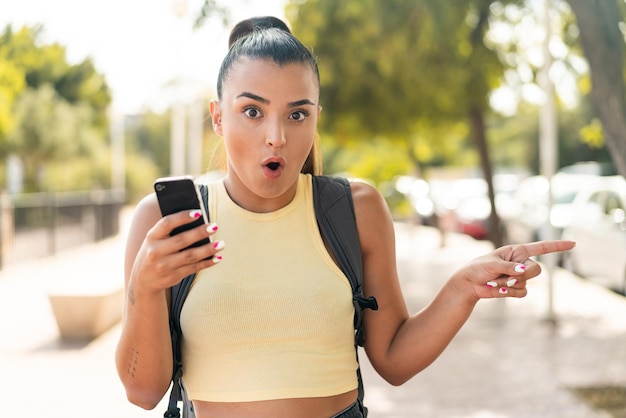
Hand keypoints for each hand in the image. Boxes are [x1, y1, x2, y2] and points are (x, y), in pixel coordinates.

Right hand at [131, 209, 222, 292]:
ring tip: (221, 243)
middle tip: (215, 226)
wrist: (143, 280)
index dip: (183, 217)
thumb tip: (198, 218)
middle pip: (182, 240)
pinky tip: (217, 257)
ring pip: (190, 256)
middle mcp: (156, 251)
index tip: (199, 212)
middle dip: (200, 233)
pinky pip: (194, 268)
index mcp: (151, 237)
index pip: (167, 223)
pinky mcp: (173, 276)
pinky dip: (207, 263)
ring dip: (208, 249)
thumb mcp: (155, 239)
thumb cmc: (155, 251)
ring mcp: (165, 266)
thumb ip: (170, 230)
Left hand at [457, 240, 575, 299]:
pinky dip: (509, 292)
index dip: (557, 246)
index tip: (573, 244)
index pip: (541, 248)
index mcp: (517, 251)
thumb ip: (508, 267)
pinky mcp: (516, 288)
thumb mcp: (492, 263)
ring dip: (509, 284)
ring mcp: (520, 276)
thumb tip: (523, 271)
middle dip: (522, 275)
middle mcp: (521, 263)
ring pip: (527, 282)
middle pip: (537, 270)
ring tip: (494, 281)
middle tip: (506, 276)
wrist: (470, 284)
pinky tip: (498, 289)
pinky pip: (522, 292)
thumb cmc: (478, 268)